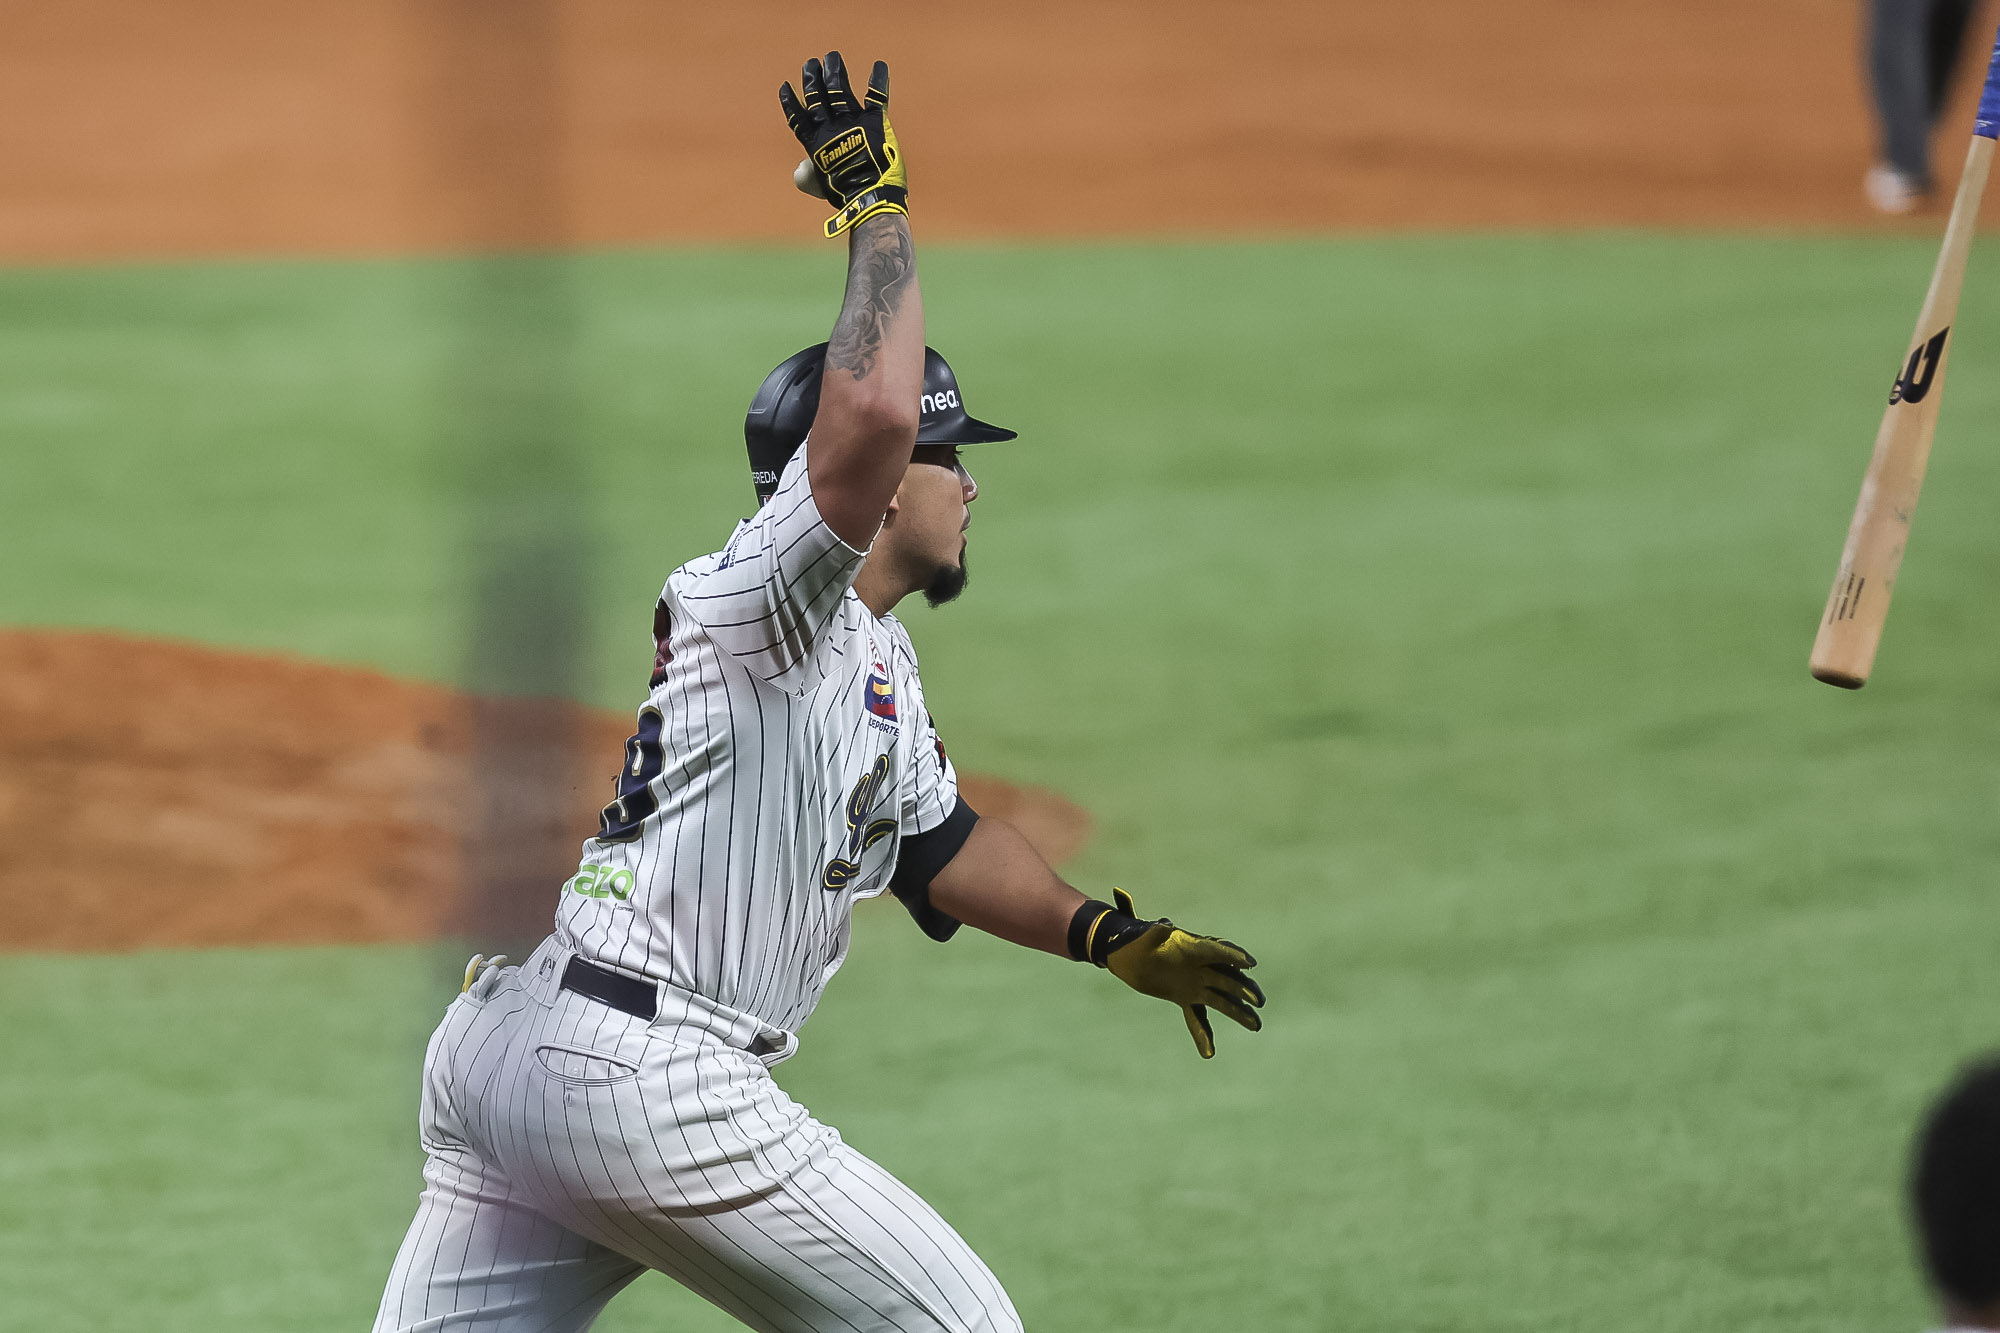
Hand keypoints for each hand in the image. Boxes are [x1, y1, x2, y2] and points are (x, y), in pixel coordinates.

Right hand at [778, 52, 906, 237]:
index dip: (791, 103)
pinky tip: (880, 65)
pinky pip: (876, 95)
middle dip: (812, 79)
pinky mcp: (874, 121)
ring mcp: (852, 121)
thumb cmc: (843, 195)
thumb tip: (800, 169)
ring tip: (832, 57)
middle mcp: (831, 126)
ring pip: (839, 88)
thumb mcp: (819, 187)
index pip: (798, 118)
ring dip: (835, 71)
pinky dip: (878, 79)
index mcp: (814, 142)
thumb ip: (807, 177)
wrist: (867, 195)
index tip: (785, 87)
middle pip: (817, 96)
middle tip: (811, 64)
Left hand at [1098, 889, 1264, 1058]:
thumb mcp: (1143, 934)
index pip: (1217, 950)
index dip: (1233, 956)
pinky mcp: (1186, 997)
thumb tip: (1164, 925)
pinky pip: (1197, 1017)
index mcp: (1192, 947)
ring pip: (1221, 999)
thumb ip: (1153, 931)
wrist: (1127, 954)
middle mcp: (1199, 966)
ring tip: (1256, 1025)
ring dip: (1238, 1012)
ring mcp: (1196, 983)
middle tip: (1258, 1000)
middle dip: (1243, 988)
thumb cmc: (1136, 939)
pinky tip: (1208, 1053)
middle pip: (1227, 977)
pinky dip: (1203, 1034)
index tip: (1249, 963)